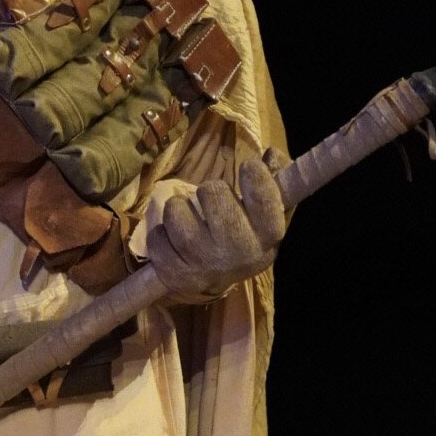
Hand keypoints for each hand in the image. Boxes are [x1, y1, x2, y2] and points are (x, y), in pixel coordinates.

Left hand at [147, 150, 286, 301]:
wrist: (214, 281)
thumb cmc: (243, 237)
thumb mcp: (267, 216)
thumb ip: (278, 183)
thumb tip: (273, 153)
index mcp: (267, 236)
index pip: (263, 194)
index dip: (253, 173)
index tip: (248, 170)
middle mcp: (239, 250)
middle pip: (212, 191)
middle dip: (209, 190)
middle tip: (212, 204)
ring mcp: (205, 262)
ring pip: (177, 209)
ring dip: (178, 209)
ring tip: (189, 221)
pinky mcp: (175, 272)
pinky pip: (156, 235)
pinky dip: (161, 233)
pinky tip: (173, 242)